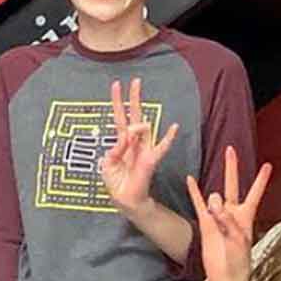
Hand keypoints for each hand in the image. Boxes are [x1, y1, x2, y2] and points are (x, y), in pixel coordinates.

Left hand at [101, 78, 178, 214]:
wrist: (126, 200)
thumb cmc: (117, 183)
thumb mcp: (107, 165)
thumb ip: (114, 149)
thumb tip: (125, 136)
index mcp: (121, 143)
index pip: (119, 119)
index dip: (117, 102)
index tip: (116, 84)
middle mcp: (133, 143)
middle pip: (133, 116)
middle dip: (133, 98)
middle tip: (136, 80)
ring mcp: (142, 150)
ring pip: (143, 127)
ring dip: (141, 110)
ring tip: (140, 93)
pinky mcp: (150, 160)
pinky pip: (160, 147)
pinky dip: (167, 138)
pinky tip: (173, 127)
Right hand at [186, 145, 273, 280]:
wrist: (226, 277)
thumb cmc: (239, 262)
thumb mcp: (241, 241)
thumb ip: (229, 221)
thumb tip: (215, 205)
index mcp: (247, 217)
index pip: (255, 194)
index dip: (261, 180)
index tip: (268, 165)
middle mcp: (232, 213)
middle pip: (233, 185)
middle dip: (231, 167)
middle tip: (230, 150)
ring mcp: (217, 217)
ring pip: (215, 197)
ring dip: (216, 203)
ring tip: (217, 216)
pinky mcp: (205, 223)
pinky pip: (198, 203)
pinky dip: (194, 191)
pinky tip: (190, 179)